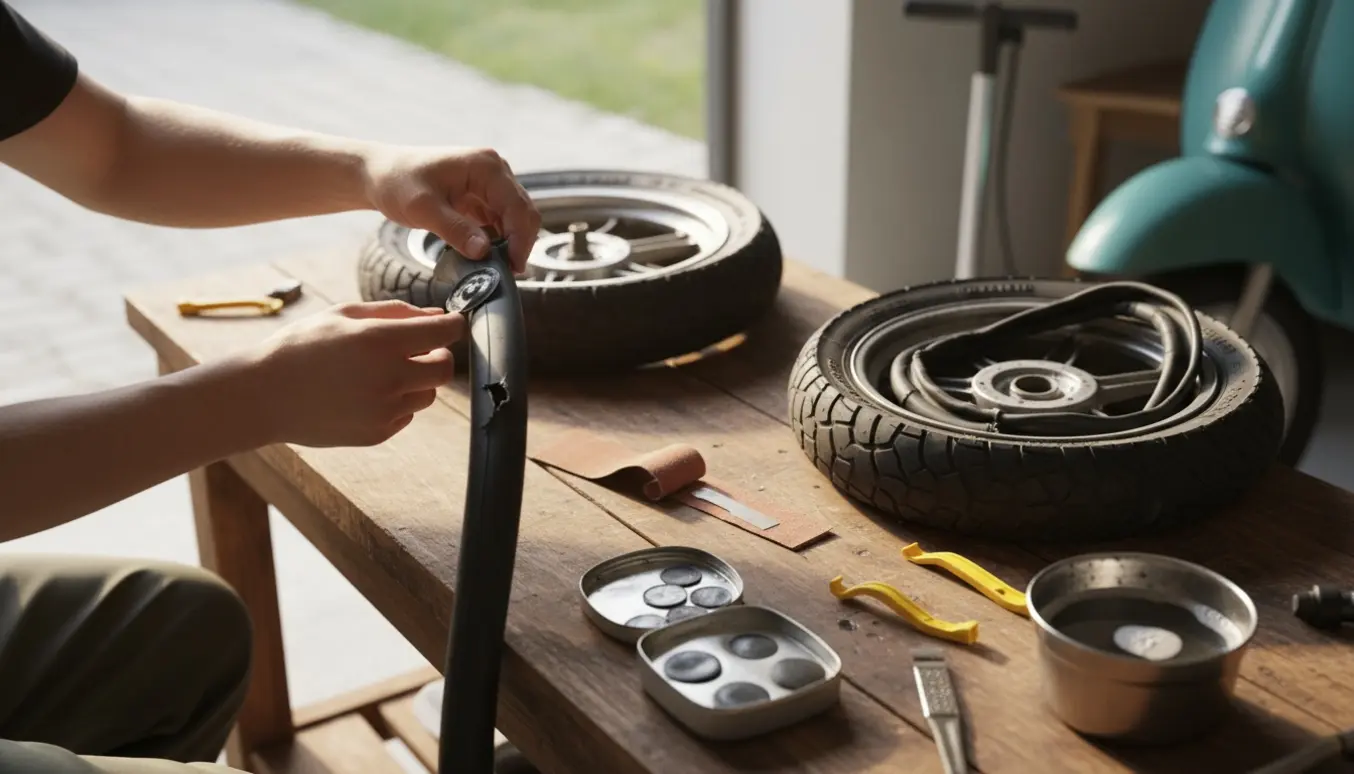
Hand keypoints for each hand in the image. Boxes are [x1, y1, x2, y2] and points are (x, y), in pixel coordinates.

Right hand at [246, 300, 464, 446]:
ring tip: (382, 371)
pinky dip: (397, 402)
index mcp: (382, 342)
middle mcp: (389, 378)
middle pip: (445, 369)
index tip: (451, 322)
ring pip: (428, 395)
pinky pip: (405, 415)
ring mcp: (385, 410)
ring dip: (417, 381)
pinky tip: (365, 392)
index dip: (454, 324)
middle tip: (418, 348)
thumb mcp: (344, 315)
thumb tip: (437, 315)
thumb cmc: (301, 346)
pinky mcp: (377, 434)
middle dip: (439, 355)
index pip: (445, 332)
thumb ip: (396, 312)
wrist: (264, 395)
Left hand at [362, 144, 540, 272]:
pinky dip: (497, 241)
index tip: (512, 268)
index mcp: (486, 166)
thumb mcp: (422, 209)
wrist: (380, 174)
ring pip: (515, 220)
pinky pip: (501, 222)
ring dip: (509, 245)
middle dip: (519, 244)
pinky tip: (484, 255)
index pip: (518, 207)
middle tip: (506, 274)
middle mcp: (495, 171)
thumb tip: (484, 252)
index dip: (520, 240)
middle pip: (523, 213)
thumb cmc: (396, 183)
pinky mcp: (483, 197)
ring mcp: (491, 184)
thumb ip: (455, 230)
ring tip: (494, 268)